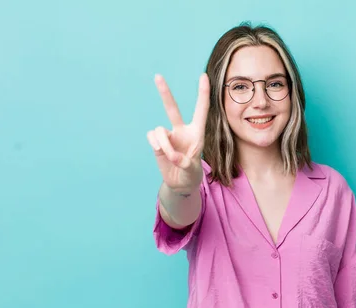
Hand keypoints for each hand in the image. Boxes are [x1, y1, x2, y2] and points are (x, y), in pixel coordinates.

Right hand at [147, 73, 209, 192]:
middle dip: (165, 93)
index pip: (201, 109)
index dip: (203, 93)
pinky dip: (156, 145)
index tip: (203, 76)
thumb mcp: (192, 169)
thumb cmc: (191, 173)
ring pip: (160, 131)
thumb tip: (170, 155)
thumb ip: (184, 162)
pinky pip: (152, 137)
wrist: (180, 182)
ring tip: (170, 157)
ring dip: (163, 145)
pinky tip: (160, 153)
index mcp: (197, 132)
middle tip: (157, 76)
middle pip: (172, 108)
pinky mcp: (157, 142)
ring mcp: (168, 135)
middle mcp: (182, 130)